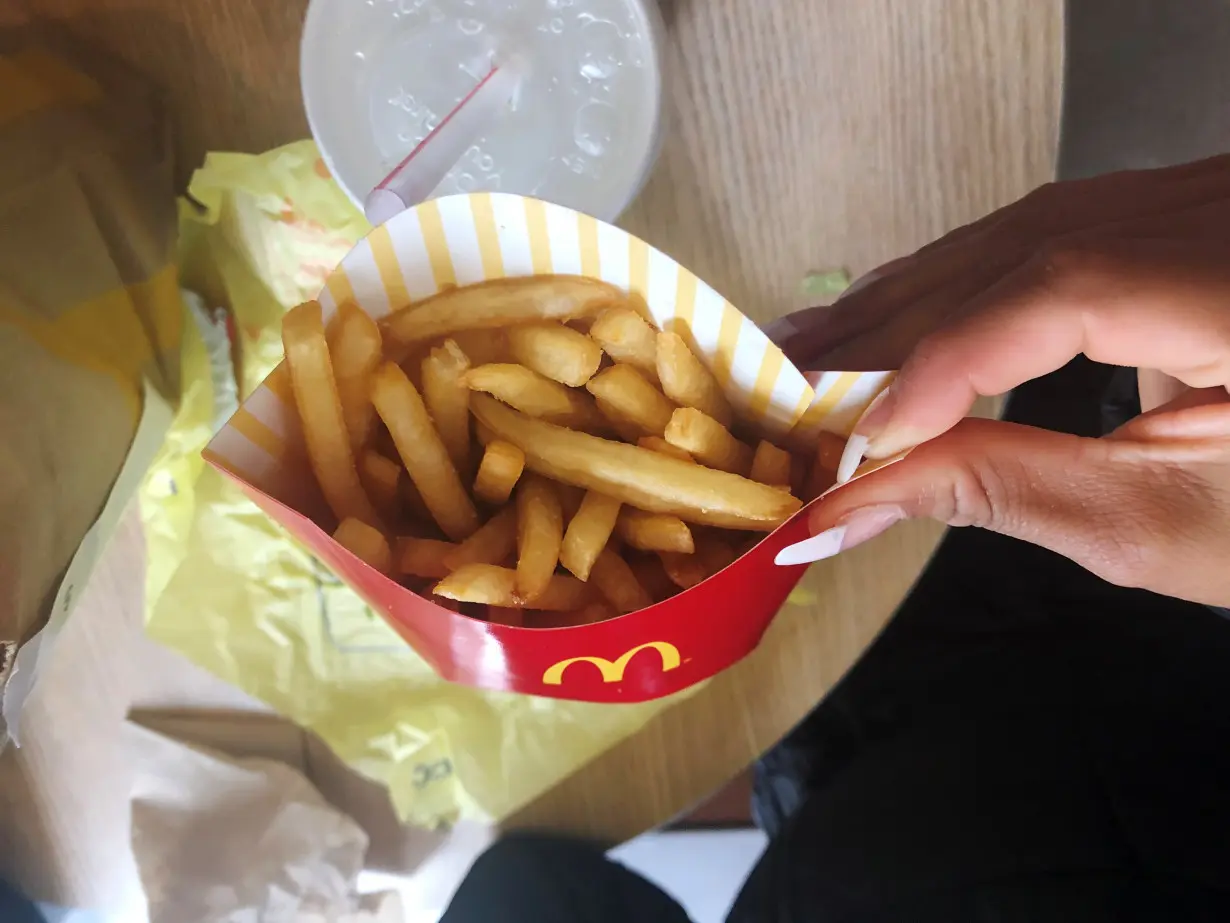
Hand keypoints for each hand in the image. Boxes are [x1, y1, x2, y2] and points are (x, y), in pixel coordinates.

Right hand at [771, 154, 1229, 606]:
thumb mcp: (1158, 527)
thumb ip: (1002, 495)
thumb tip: (848, 503)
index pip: (1068, 289)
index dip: (949, 360)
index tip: (864, 440)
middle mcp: (1222, 216)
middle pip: (1024, 250)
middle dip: (897, 329)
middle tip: (790, 387)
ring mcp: (1199, 204)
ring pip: (1021, 232)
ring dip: (910, 299)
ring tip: (814, 351)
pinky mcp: (1175, 217)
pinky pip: (1046, 232)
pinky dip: (959, 281)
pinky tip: (895, 310)